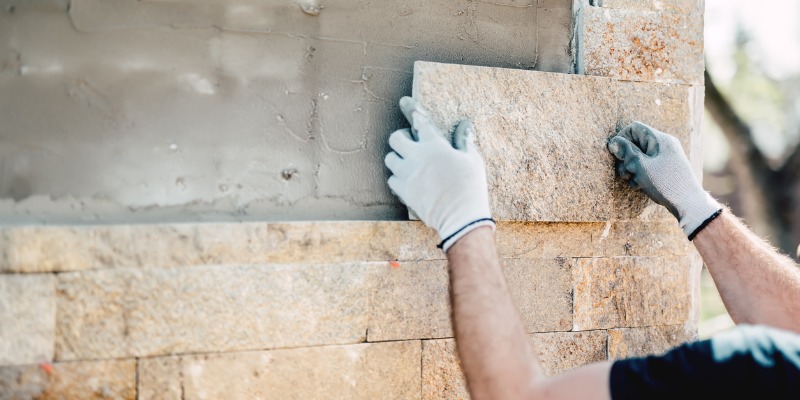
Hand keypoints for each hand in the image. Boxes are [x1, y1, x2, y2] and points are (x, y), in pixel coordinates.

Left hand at [385, 97, 494, 251]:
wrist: (460, 216)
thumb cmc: (470, 186)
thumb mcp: (472, 160)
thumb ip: (463, 140)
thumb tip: (464, 124)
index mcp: (435, 145)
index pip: (419, 120)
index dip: (411, 109)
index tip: (404, 102)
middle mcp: (417, 156)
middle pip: (395, 138)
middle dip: (401, 138)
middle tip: (410, 143)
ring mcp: (407, 174)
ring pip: (390, 158)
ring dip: (398, 158)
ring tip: (409, 164)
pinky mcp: (403, 191)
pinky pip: (391, 179)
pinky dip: (398, 178)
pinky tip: (408, 181)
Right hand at [608, 121, 721, 238]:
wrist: (688, 203)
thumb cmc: (665, 184)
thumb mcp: (641, 167)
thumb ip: (627, 152)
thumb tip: (613, 141)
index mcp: (660, 139)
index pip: (634, 128)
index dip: (622, 139)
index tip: (617, 155)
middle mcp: (664, 144)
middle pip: (636, 142)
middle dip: (626, 157)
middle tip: (625, 173)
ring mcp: (667, 155)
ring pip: (641, 155)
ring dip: (632, 167)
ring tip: (632, 180)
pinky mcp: (667, 166)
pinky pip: (649, 163)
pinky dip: (641, 172)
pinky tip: (640, 184)